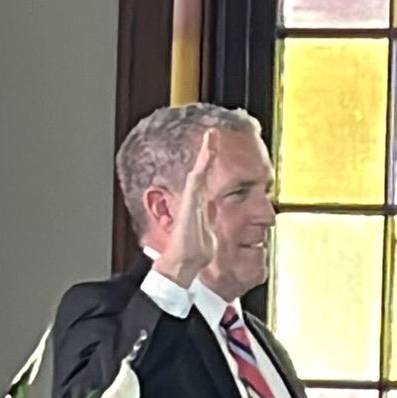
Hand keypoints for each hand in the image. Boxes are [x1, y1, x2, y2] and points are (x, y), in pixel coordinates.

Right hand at [151, 130, 219, 286]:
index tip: (213, 152)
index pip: (205, 181)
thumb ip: (209, 229)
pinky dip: (202, 166)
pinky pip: (197, 179)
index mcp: (198, 206)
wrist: (183, 261)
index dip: (209, 166)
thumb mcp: (208, 236)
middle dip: (206, 153)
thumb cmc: (194, 253)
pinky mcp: (190, 202)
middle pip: (201, 171)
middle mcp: (193, 200)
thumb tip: (213, 231)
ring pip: (199, 171)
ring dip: (205, 154)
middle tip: (211, 135)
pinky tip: (207, 153)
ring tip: (210, 137)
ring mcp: (191, 200)